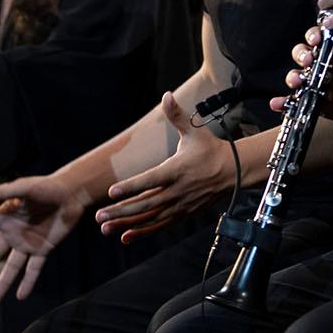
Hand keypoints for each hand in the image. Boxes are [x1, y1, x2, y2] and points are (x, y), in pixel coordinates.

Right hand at [0, 173, 85, 301]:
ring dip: (3, 282)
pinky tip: (20, 296)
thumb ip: (0, 193)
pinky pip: (33, 269)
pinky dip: (27, 283)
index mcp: (3, 217)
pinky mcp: (43, 250)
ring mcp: (27, 243)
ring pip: (11, 267)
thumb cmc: (45, 186)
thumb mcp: (22, 188)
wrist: (71, 194)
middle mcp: (12, 232)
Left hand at [94, 92, 233, 242]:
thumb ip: (177, 116)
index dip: (131, 186)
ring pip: (149, 218)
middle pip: (145, 204)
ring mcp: (179, 205)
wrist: (234, 172)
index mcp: (176, 170)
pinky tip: (125, 237)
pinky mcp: (182, 214)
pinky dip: (142, 232)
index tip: (111, 192)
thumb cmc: (210, 149)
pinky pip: (159, 226)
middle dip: (120, 211)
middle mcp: (177, 191)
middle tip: (99, 217)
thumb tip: (166, 95)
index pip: (150, 180)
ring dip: (126, 224)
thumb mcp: (195, 131)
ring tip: (105, 228)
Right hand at [272, 30, 332, 127]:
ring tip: (296, 82)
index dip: (313, 36)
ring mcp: (317, 84)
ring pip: (297, 76)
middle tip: (307, 61)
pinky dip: (284, 103)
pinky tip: (276, 103)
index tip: (315, 39)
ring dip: (292, 77)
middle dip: (301, 55)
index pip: (318, 39)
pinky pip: (296, 102)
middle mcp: (322, 66)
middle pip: (302, 55)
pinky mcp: (316, 103)